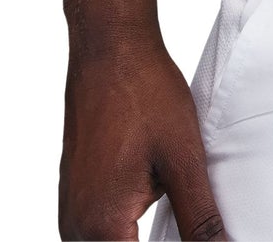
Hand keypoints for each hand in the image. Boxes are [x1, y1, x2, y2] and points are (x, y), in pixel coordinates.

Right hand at [58, 30, 226, 239]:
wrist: (110, 50)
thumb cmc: (145, 95)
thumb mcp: (184, 162)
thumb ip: (199, 221)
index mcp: (102, 227)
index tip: (201, 235)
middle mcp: (77, 229)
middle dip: (163, 240)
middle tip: (194, 222)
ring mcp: (71, 214)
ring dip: (141, 238)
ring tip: (180, 218)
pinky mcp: (74, 199)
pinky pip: (100, 234)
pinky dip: (128, 232)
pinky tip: (155, 212)